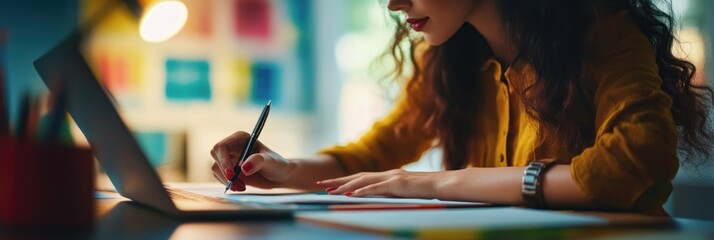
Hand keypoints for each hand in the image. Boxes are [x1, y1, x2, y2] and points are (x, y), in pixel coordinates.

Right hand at [210, 131, 295, 191]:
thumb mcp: (272, 162)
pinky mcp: (228, 170)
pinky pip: (219, 176)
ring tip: (242, 187)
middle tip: (237, 184)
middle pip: (215, 155)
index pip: (222, 146)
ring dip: (226, 180)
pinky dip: (228, 184)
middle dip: (224, 171)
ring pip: (216, 168)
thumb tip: (243, 167)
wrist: (278, 176)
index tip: (232, 174)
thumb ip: (259, 161)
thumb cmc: (277, 165)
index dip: (223, 160)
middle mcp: (232, 146)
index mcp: (240, 138)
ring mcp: (229, 158)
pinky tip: (241, 187)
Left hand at [316, 169, 450, 198]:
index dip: (344, 180)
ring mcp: (391, 177)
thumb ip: (392, 191)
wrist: (441, 184)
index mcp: (387, 175)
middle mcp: (386, 174)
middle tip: (321, 184)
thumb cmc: (425, 189)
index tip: (330, 185)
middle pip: (357, 176)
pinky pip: (376, 188)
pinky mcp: (396, 184)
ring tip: (331, 191)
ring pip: (363, 181)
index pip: (361, 177)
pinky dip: (363, 191)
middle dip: (338, 181)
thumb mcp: (404, 190)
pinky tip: (352, 194)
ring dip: (346, 186)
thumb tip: (381, 196)